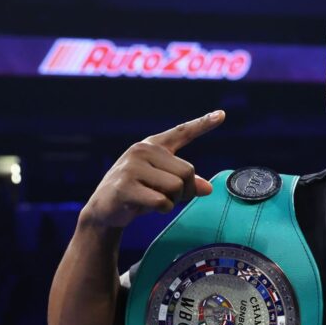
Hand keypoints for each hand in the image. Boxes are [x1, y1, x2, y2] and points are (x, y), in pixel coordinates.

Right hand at [81, 110, 224, 228]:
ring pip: (176, 187)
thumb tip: (208, 188)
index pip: (182, 132)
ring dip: (172, 201)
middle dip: (185, 191)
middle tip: (167, 198)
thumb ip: (186, 181)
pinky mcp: (124, 186)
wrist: (104, 210)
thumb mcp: (164, 184)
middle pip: (188, 172)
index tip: (222, 114)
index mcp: (152, 145)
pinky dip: (161, 209)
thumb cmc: (139, 193)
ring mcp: (131, 167)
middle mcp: (142, 150)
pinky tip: (144, 206)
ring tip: (153, 200)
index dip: (203, 124)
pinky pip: (162, 201)